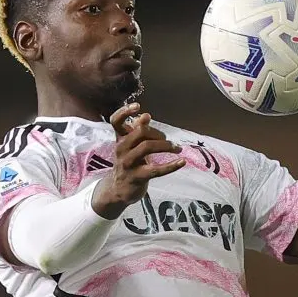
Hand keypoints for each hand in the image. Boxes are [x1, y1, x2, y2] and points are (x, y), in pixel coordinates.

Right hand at [91, 103, 185, 218]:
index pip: (115, 121)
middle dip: (157, 133)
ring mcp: (128, 163)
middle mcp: (121, 149)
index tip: (138, 106)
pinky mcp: (137, 177)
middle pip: (140, 132)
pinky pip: (156, 170)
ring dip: (166, 146)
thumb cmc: (129, 163)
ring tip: (177, 148)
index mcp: (120, 139)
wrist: (119, 190)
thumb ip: (138, 131)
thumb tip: (146, 115)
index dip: (124, 111)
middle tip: (167, 140)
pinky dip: (171, 165)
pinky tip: (182, 162)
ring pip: (147, 147)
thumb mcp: (131, 147)